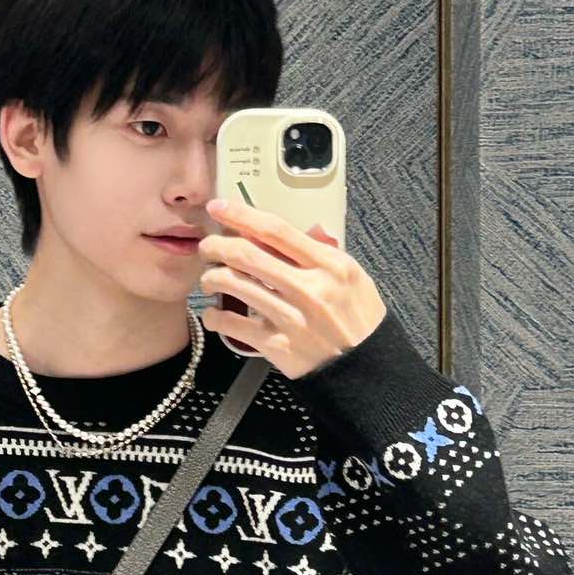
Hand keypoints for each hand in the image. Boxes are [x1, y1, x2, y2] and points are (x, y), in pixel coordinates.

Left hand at [196, 197, 387, 380]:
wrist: (367, 368)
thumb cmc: (358, 317)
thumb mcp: (350, 276)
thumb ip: (317, 253)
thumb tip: (277, 234)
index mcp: (329, 264)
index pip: (276, 230)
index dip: (241, 214)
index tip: (218, 206)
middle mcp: (309, 288)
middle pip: (247, 254)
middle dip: (216, 245)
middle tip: (207, 246)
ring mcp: (291, 317)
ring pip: (234, 285)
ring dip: (211, 278)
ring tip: (209, 279)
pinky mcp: (277, 345)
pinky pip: (232, 324)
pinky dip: (215, 316)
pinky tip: (214, 314)